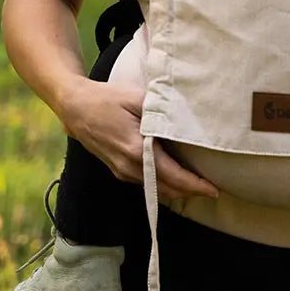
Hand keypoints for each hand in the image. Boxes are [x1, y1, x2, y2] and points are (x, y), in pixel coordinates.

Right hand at [60, 77, 218, 198]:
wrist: (75, 107)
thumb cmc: (107, 98)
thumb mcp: (136, 98)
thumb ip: (160, 112)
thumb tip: (182, 122)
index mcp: (137, 149)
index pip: (172, 175)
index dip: (194, 184)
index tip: (214, 189)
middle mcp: (129, 167)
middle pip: (165, 188)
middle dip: (190, 192)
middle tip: (213, 190)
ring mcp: (121, 171)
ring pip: (154, 190)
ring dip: (177, 191)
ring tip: (198, 187)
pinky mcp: (117, 170)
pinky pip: (144, 184)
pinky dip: (162, 186)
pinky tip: (174, 181)